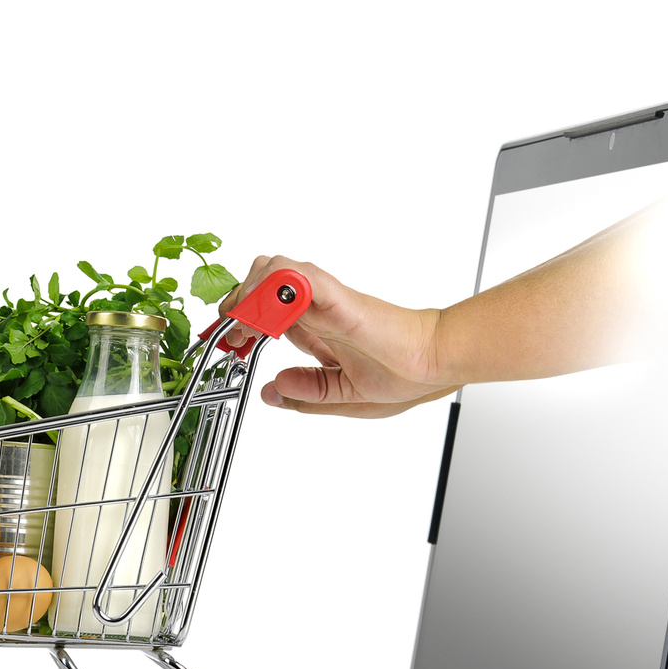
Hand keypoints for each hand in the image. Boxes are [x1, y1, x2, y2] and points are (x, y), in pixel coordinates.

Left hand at [218, 255, 457, 418]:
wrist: (437, 364)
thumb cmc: (405, 374)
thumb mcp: (343, 396)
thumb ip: (308, 394)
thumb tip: (273, 390)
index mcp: (318, 328)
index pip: (268, 310)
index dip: (243, 320)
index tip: (230, 341)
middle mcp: (318, 309)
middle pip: (263, 284)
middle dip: (237, 303)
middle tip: (230, 332)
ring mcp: (326, 300)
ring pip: (275, 271)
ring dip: (250, 293)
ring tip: (242, 325)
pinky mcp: (339, 299)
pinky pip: (302, 279)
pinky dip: (277, 287)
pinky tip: (264, 312)